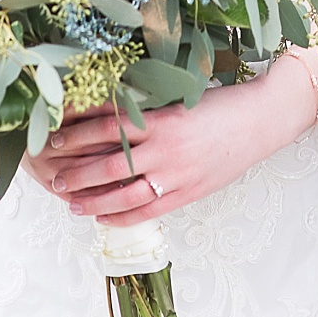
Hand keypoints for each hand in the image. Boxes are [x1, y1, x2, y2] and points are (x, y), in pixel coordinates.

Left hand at [27, 57, 317, 225]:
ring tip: (72, 204)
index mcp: (162, 118)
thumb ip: (148, 108)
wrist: (262, 119)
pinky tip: (105, 219)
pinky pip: (150, 211)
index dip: (78, 134)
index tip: (55, 139)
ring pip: (125, 195)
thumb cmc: (221, 102)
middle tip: (55, 178)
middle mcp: (166, 148)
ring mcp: (178, 174)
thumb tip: (108, 112)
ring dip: (95, 201)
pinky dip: (124, 218)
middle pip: (110, 166)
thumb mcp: (181, 97)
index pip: (108, 128)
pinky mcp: (190, 193)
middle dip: (78, 173)